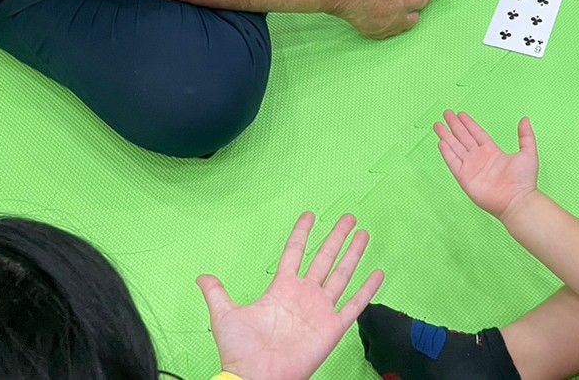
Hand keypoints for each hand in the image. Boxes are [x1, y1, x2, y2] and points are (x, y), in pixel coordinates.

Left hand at [198, 212, 383, 379]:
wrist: (256, 377)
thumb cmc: (241, 352)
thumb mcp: (225, 316)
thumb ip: (217, 294)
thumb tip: (201, 277)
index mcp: (282, 290)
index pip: (294, 253)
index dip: (302, 234)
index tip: (310, 215)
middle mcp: (304, 296)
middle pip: (324, 258)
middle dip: (337, 237)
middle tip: (348, 218)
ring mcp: (320, 310)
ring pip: (342, 275)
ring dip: (353, 255)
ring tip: (363, 234)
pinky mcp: (332, 327)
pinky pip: (354, 305)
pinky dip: (367, 290)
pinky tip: (377, 274)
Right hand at [332, 0, 428, 39]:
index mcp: (401, 3)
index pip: (420, 2)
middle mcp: (395, 19)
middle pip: (413, 19)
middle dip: (415, 11)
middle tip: (412, 4)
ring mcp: (384, 28)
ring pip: (400, 28)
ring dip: (402, 20)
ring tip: (398, 11)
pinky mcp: (372, 33)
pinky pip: (386, 33)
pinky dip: (388, 26)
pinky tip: (385, 19)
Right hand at [435, 110, 539, 220]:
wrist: (517, 201)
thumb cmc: (524, 180)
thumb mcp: (528, 153)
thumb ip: (526, 136)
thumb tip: (525, 120)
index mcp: (492, 152)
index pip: (477, 134)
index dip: (468, 124)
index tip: (460, 114)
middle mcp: (480, 158)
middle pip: (463, 138)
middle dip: (454, 126)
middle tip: (446, 113)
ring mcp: (471, 168)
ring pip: (455, 147)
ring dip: (446, 136)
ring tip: (438, 125)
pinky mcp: (465, 178)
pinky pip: (453, 162)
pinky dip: (446, 152)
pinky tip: (441, 142)